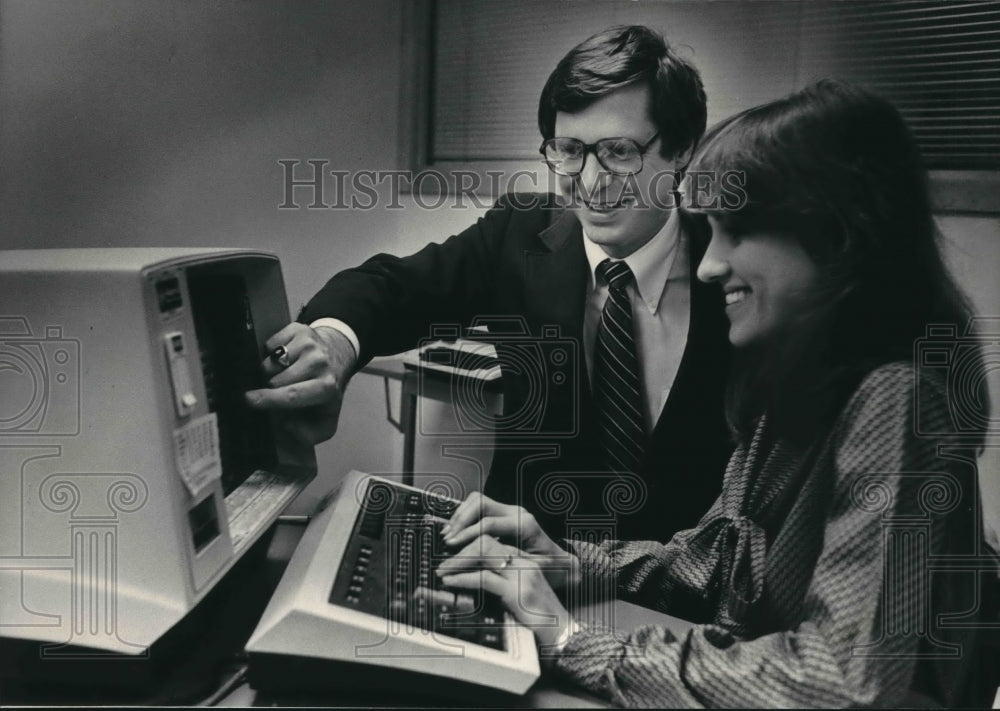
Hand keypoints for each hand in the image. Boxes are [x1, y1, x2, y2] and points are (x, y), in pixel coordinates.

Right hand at [244, 323, 357, 443]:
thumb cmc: (325, 392)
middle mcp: (320, 362)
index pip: (292, 395)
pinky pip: (268, 344)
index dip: (267, 399)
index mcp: (327, 388)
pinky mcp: (298, 328)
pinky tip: (285, 359)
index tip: (248, 400)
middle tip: (280, 389)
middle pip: (274, 379)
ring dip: (270, 371)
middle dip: (270, 388)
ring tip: (284, 374)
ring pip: (269, 362)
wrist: (337, 357)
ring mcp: (309, 342)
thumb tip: (285, 423)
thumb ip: (307, 434)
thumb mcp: (325, 421)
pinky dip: (270, 354)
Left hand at [434, 534, 574, 650]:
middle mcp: (524, 561)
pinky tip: (451, 582)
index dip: (468, 545)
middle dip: (460, 550)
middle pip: (485, 541)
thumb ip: (501, 580)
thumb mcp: (519, 592)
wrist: (562, 633)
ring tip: (443, 572)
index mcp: (525, 558)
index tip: (451, 556)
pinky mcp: (517, 591)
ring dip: (457, 561)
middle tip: (442, 563)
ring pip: (483, 553)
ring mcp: (522, 574)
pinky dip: (462, 578)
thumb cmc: (540, 617)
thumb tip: (471, 577)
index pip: (491, 540)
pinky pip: (483, 578)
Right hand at [441, 492, 580, 590]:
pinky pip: (479, 507)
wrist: (561, 564)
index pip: (489, 522)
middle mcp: (517, 513)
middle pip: (481, 503)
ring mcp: (509, 512)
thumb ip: (508, 563)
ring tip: (448, 535)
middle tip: (448, 538)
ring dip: (460, 516)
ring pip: (477, 501)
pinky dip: (464, 517)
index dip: (468, 533)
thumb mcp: (532, 569)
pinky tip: (456, 532)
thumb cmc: (550, 569)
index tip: (452, 545)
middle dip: (461, 520)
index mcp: (524, 525)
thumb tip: (482, 561)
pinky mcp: (503, 515)